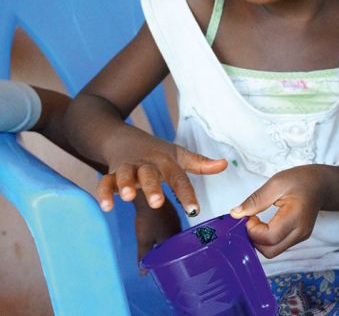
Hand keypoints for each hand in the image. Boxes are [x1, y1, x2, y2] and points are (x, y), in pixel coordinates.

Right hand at [96, 142, 227, 216]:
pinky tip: (106, 207)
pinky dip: (104, 193)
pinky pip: (104, 182)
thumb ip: (200, 164)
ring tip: (127, 196)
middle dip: (152, 188)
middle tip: (157, 202)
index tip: (195, 211)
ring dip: (125, 184)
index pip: (179, 178)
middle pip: (150, 175)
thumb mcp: (178, 155)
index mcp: (166, 162)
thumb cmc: (156, 152)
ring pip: (125, 175)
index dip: (187, 194)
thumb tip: (224, 164)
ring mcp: (128, 168)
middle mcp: (147, 165)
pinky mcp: (111, 173)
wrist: (122, 138)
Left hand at [134, 191, 180, 271]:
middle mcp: (178, 229)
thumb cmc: (147, 218)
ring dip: (170, 242)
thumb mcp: (143, 240)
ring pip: (175, 235)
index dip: (176, 261)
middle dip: (173, 253)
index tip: (173, 268)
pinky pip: (172, 227)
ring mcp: (176, 220)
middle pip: (178, 245)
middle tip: (169, 261)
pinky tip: (161, 233)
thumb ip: (144, 256)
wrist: (146, 194)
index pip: (179, 254)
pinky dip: (168, 233)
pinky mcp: (172, 213)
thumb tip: (143, 272)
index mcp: (174, 237)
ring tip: (164, 249)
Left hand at [230, 165, 324, 257]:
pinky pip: (278, 246)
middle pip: (270, 251)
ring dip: (260, 240)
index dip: (252, 230)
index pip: (269, 237)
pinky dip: (266, 239)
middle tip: (250, 220)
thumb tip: (236, 213)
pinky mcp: (298, 238)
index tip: (249, 215)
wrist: (321, 185)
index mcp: (295, 217)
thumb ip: (256, 200)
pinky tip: (264, 225)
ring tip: (257, 221)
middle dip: (254, 239)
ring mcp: (300, 237)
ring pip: (273, 251)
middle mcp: (300, 232)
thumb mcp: (276, 183)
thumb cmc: (302, 180)